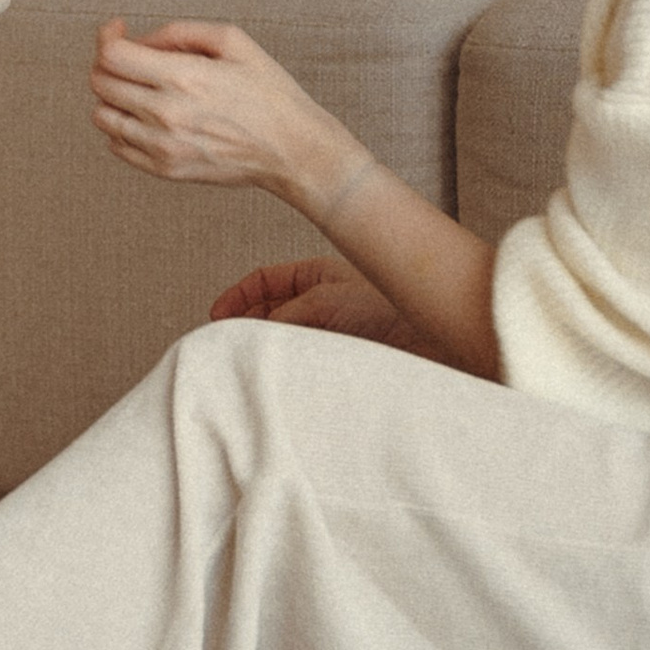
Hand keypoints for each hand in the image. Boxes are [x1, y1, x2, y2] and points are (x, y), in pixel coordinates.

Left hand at [89, 16, 332, 195]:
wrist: (293, 150)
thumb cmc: (269, 92)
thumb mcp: (233, 41)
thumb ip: (179, 32)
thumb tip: (141, 41)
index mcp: (183, 78)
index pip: (111, 56)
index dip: (107, 36)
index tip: (120, 30)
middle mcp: (166, 114)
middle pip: (101, 83)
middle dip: (107, 62)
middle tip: (129, 56)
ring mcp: (163, 146)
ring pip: (102, 116)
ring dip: (111, 96)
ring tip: (137, 87)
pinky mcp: (166, 170)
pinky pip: (117, 145)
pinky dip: (120, 126)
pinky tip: (144, 115)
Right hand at [210, 260, 421, 346]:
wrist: (432, 345)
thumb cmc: (390, 310)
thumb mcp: (325, 300)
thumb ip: (284, 313)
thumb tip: (252, 332)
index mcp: (316, 275)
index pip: (265, 281)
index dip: (238, 296)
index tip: (217, 316)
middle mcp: (321, 302)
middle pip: (269, 310)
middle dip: (246, 324)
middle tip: (226, 343)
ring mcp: (328, 331)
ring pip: (284, 337)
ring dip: (266, 347)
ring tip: (250, 359)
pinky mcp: (336, 360)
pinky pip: (300, 361)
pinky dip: (285, 365)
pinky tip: (278, 374)